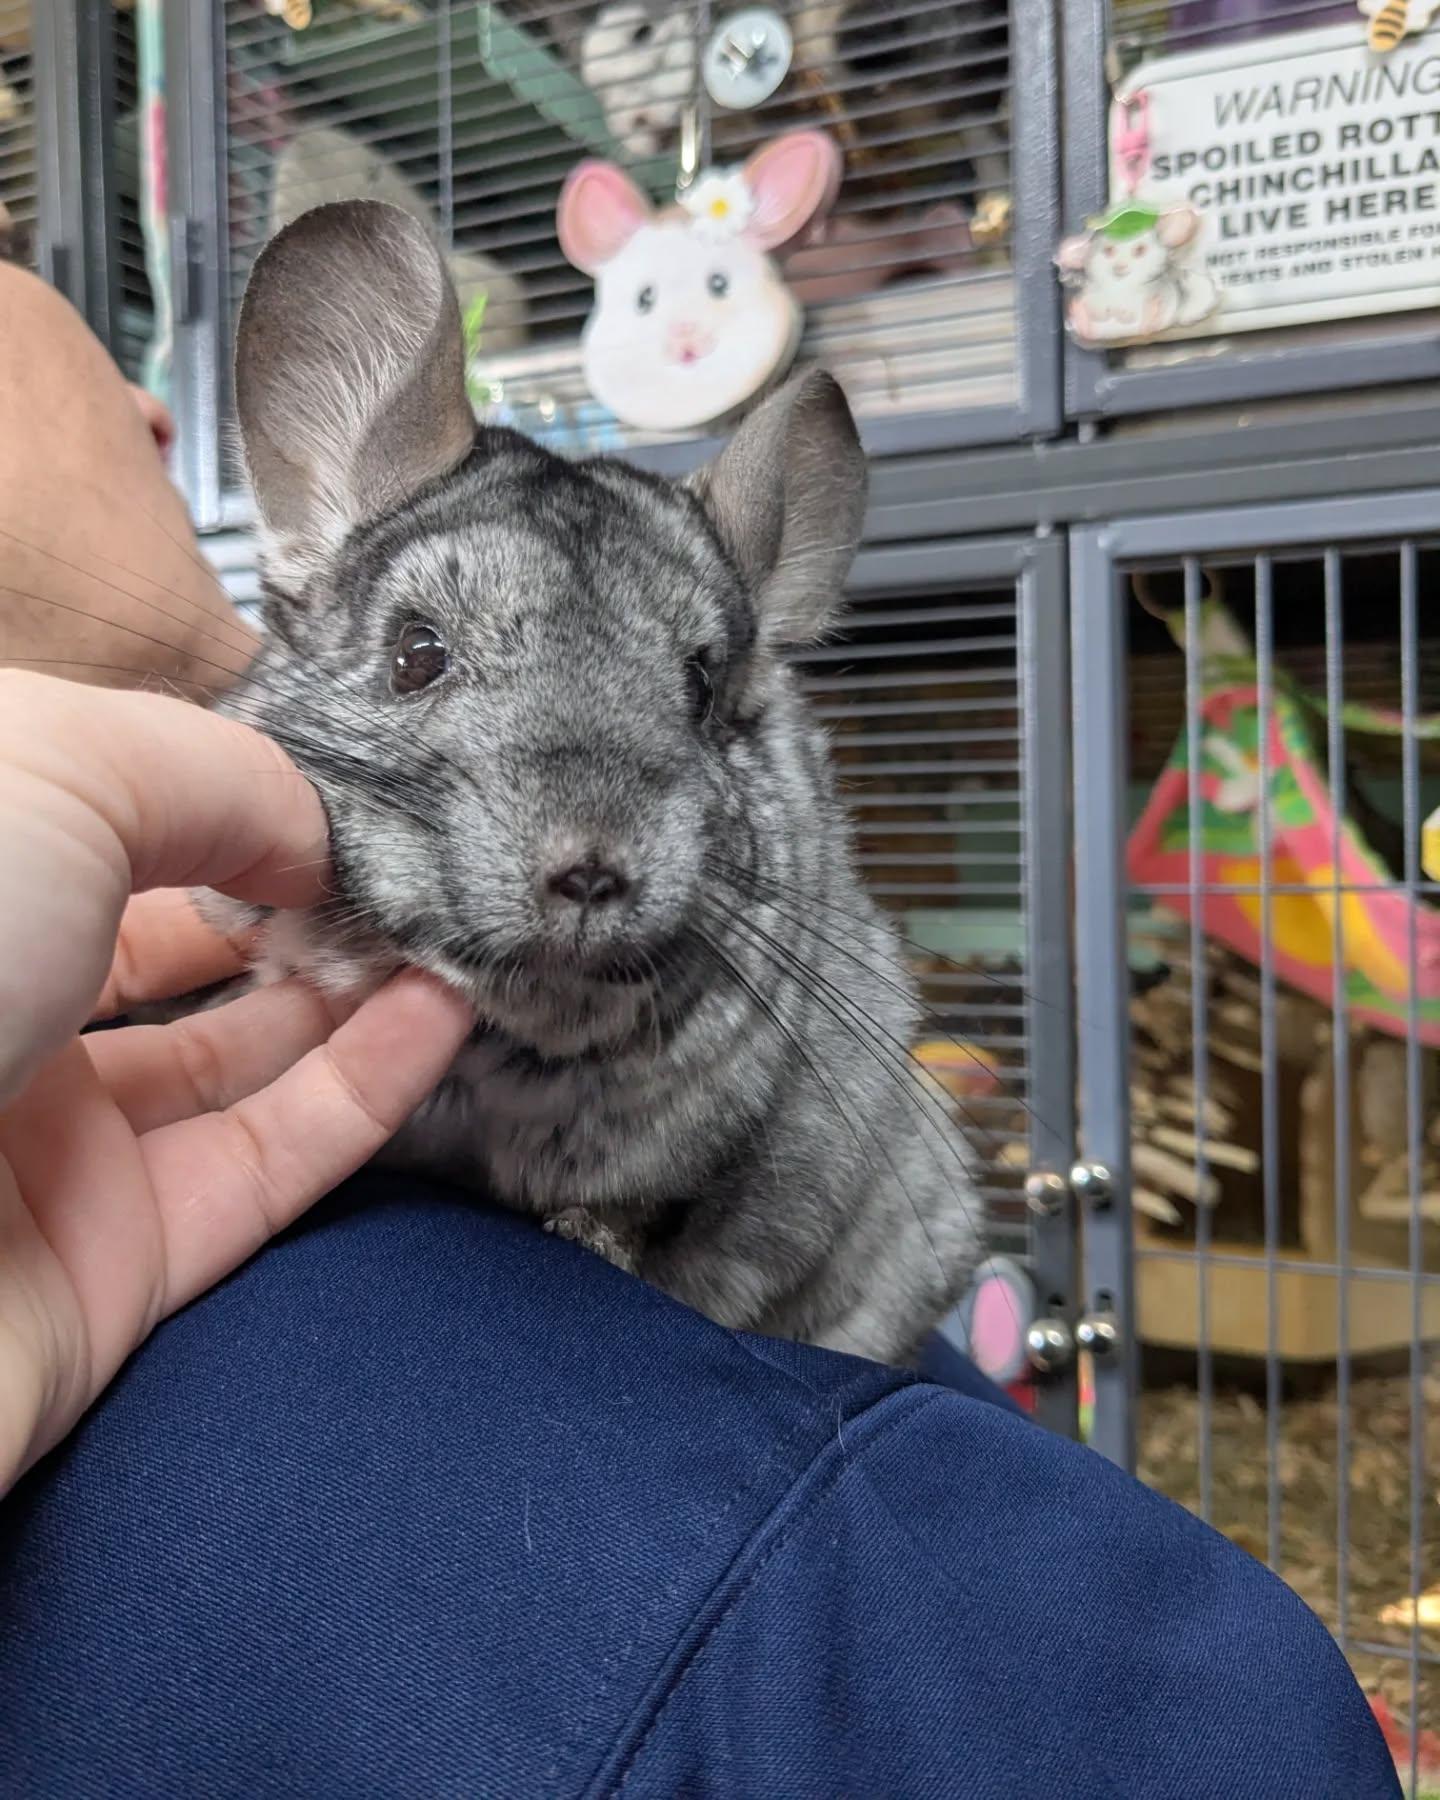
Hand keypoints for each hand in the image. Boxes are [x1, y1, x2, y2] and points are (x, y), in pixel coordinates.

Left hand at [0, 674, 473, 1491]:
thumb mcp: (54, 770)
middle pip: (170, 945)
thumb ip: (213, 775)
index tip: (326, 781)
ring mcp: (43, 1146)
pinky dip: (365, 1091)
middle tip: (404, 867)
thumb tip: (312, 840)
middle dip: (295, 900)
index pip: (100, 822)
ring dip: (349, 994)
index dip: (220, 797)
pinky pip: (265, 1163)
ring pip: (230, 1061)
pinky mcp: (112, 1268)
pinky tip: (443, 1014)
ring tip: (449, 932)